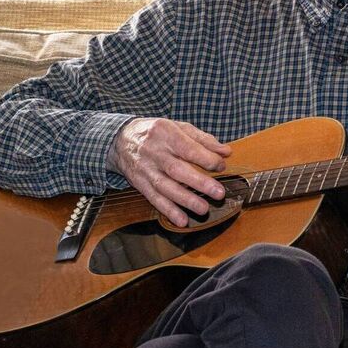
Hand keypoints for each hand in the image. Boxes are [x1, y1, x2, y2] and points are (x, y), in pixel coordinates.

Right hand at [107, 118, 231, 226]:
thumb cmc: (157, 133)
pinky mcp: (140, 184)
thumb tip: (226, 152)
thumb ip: (203, 139)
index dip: (207, 159)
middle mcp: (154, 152)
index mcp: (166, 133)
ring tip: (204, 209)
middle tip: (219, 193)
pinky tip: (182, 220)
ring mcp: (146, 169)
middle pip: (177, 169)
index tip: (221, 166)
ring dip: (185, 200)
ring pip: (165, 187)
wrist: (122, 139)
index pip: (188, 148)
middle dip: (199, 183)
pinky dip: (168, 211)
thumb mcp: (178, 127)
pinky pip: (154, 199)